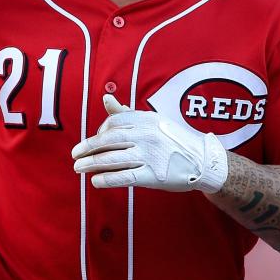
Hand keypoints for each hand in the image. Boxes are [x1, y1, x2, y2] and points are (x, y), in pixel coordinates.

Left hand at [72, 95, 227, 193]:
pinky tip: (96, 181)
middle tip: (75, 154)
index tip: (94, 141)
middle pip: (109, 140)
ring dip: (92, 164)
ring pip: (113, 159)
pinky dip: (107, 179)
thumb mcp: (154, 121)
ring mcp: (150, 156)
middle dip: (89, 148)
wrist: (204, 161)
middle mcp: (147, 136)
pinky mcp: (153, 175)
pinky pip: (124, 177)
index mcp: (146, 120)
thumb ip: (128, 113)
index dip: (99, 132)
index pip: (113, 123)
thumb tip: (106, 99)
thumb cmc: (175, 140)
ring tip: (79, 168)